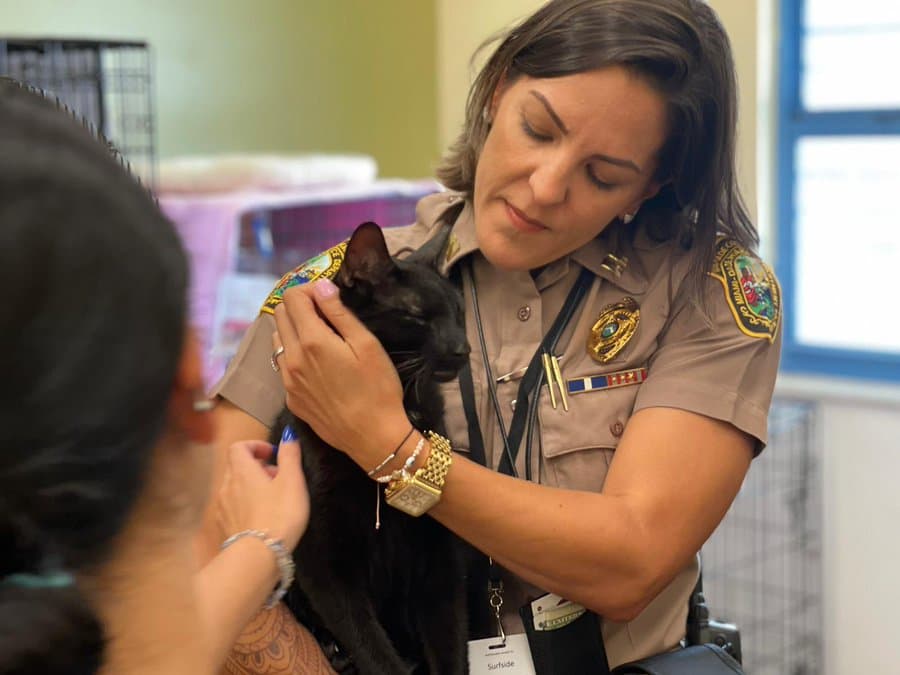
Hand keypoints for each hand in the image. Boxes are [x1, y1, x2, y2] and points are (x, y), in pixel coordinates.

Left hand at [217, 429, 308, 549]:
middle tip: (277, 478)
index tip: (272, 455)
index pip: (238, 447)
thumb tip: (288, 435)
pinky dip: (245, 505)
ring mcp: (222, 508)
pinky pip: (232, 507)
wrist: (258, 557)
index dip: (255, 445)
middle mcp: (227, 485)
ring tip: (272, 499)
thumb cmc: (279, 514)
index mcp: (242, 471)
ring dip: (250, 487)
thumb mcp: (293, 481)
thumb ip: (290, 455)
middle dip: (256, 467)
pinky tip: (261, 518)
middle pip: (236, 466)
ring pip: (234, 487)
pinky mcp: (224, 526)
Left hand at [272, 279, 410, 470]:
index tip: (328, 297)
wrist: (372, 438)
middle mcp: (291, 358)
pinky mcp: (290, 398)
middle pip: (279, 315)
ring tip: (320, 339)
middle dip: (299, 307)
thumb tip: (321, 286)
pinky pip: (283, 366)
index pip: (292, 297)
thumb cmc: (378, 389)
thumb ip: (339, 313)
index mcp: (312, 341)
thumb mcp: (366, 345)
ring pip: (277, 340)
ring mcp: (287, 381)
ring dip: (293, 330)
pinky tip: (318, 366)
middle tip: (325, 314)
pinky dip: (294, 355)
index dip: (309, 290)